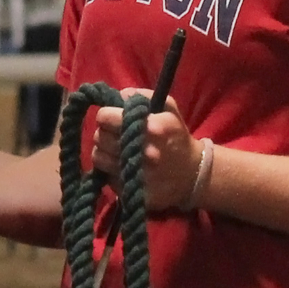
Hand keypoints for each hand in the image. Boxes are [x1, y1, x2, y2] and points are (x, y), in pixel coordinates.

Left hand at [90, 93, 201, 212]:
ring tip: (119, 150)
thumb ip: (142, 96)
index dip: (107, 115)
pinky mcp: (130, 191)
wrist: (191, 173)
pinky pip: (106, 175)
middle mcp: (142, 153)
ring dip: (104, 151)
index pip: (105, 117)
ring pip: (97, 156)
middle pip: (98, 136)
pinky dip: (110, 169)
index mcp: (150, 128)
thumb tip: (121, 95)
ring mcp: (136, 175)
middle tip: (117, 135)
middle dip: (105, 133)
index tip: (114, 117)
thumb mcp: (167, 108)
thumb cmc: (176, 136)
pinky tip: (125, 166)